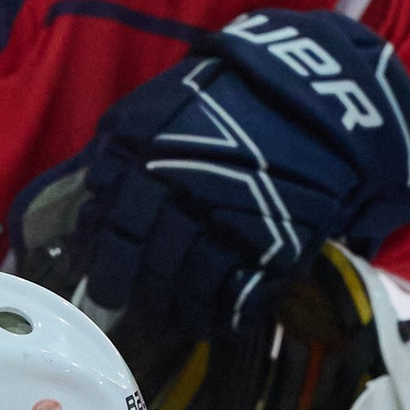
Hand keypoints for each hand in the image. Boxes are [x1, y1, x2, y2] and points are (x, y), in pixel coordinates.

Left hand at [66, 12, 409, 344]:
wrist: (314, 89)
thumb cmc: (230, 95)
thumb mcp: (162, 105)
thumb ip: (123, 147)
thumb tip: (95, 195)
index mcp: (147, 159)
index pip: (113, 230)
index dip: (104, 264)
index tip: (104, 284)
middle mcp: (181, 194)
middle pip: (148, 264)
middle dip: (136, 291)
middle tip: (129, 306)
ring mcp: (228, 221)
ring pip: (189, 285)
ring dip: (180, 308)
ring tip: (178, 317)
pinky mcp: (274, 242)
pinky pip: (239, 294)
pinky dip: (224, 313)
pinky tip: (217, 319)